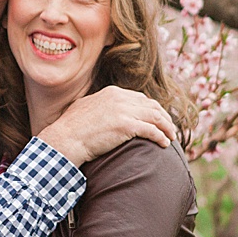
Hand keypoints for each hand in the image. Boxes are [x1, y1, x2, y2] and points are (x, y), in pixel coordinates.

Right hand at [36, 85, 176, 164]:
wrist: (66, 138)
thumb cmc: (71, 128)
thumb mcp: (85, 107)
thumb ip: (98, 105)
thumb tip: (98, 108)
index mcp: (112, 92)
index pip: (140, 98)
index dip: (152, 109)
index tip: (158, 119)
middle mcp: (120, 98)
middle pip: (151, 106)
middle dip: (163, 117)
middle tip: (170, 128)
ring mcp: (124, 111)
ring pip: (155, 117)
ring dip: (166, 127)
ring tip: (171, 137)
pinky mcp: (127, 126)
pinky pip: (152, 130)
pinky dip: (161, 137)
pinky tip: (164, 144)